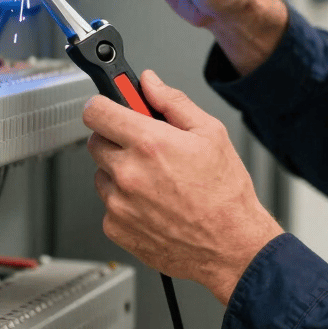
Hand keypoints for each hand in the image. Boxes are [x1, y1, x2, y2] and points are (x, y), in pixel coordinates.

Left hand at [84, 70, 283, 304]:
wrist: (231, 246)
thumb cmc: (225, 193)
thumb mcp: (210, 132)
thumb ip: (173, 102)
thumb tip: (150, 83)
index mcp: (149, 143)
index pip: (96, 111)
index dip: (104, 105)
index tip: (111, 108)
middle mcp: (128, 173)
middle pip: (96, 141)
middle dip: (117, 139)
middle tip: (146, 147)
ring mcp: (118, 203)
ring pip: (102, 174)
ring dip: (120, 172)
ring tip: (156, 180)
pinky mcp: (116, 228)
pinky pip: (108, 204)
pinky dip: (125, 202)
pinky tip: (154, 203)